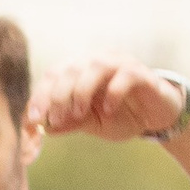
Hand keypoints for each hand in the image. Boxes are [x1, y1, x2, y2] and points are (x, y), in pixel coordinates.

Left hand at [27, 59, 182, 141]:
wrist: (157, 117)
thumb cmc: (122, 116)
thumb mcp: (93, 124)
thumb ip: (71, 122)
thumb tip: (45, 128)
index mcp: (82, 71)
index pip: (54, 74)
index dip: (40, 95)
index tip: (33, 119)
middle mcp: (98, 62)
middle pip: (70, 68)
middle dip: (57, 95)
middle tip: (55, 119)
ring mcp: (120, 64)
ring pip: (94, 67)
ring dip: (81, 91)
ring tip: (79, 114)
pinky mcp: (141, 73)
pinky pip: (124, 76)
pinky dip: (113, 93)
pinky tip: (108, 110)